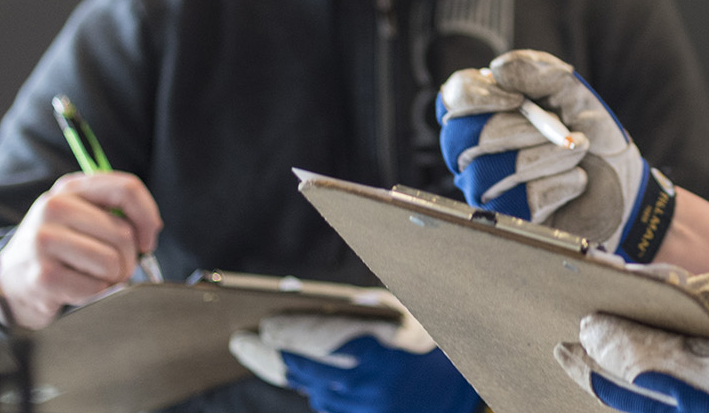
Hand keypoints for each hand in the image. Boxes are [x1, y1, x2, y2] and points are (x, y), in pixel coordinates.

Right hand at [0, 172, 161, 328]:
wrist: (11, 283)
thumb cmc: (57, 250)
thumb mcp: (79, 218)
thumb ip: (113, 212)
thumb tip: (151, 228)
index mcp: (69, 188)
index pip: (126, 189)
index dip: (147, 217)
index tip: (148, 239)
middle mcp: (53, 208)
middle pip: (122, 233)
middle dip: (129, 258)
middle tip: (115, 268)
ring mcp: (44, 241)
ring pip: (111, 261)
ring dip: (112, 278)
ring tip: (93, 278)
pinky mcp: (42, 276)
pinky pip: (95, 288)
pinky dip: (93, 294)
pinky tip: (75, 289)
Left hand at [230, 309, 482, 412]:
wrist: (467, 382)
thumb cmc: (435, 335)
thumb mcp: (403, 310)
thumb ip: (362, 309)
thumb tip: (321, 306)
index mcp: (375, 350)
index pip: (313, 341)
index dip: (283, 333)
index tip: (260, 324)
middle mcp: (366, 386)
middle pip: (303, 372)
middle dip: (269, 356)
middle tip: (241, 342)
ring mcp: (368, 409)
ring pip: (315, 393)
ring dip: (293, 375)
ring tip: (269, 354)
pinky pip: (332, 408)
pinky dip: (318, 392)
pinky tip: (308, 377)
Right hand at [436, 49, 675, 260]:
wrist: (622, 177)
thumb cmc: (587, 127)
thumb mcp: (569, 89)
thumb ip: (537, 71)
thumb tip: (496, 69)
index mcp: (482, 111)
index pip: (452, 98)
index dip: (477, 96)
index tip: (517, 98)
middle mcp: (473, 151)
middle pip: (464, 137)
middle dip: (519, 129)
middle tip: (560, 126)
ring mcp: (487, 187)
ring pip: (492, 172)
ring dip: (548, 156)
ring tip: (579, 149)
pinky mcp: (511, 218)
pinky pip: (522, 200)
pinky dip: (561, 183)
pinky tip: (577, 179)